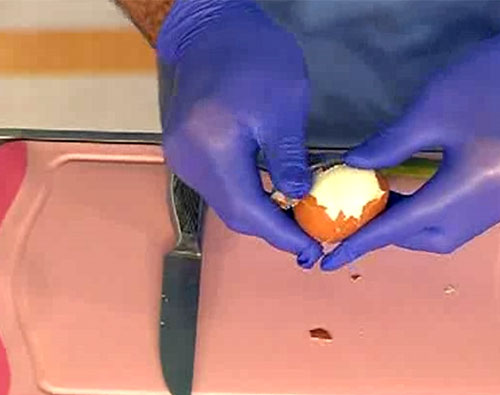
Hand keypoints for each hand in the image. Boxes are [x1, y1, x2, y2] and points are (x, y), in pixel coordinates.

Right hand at [157, 0, 321, 267]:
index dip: (281, 235)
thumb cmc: (256, 59)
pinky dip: (247, 198)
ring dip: (261, 216)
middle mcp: (188, 161)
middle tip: (308, 241)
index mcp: (212, 149)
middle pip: (234, 213)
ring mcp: (181, 158)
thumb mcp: (285, 108)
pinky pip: (219, 188)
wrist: (213, 29)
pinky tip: (273, 199)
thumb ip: (289, 160)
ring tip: (297, 224)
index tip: (310, 251)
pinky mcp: (185, 152)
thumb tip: (300, 201)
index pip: (248, 210)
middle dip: (273, 231)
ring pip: (226, 204)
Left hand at [321, 0, 499, 270]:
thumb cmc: (488, 78)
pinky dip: (439, 216)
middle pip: (435, 238)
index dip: (370, 239)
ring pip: (452, 234)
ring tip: (387, 208)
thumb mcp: (431, 107)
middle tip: (362, 218)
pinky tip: (421, 199)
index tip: (335, 256)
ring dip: (416, 227)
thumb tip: (354, 167)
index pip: (411, 222)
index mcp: (479, 180)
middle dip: (394, 235)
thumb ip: (389, 145)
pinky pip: (470, 220)